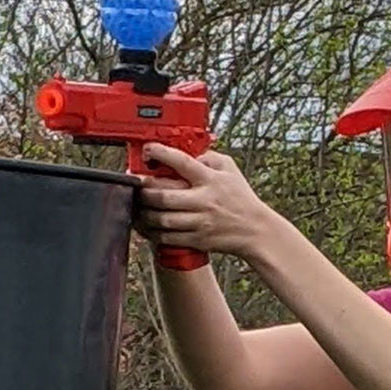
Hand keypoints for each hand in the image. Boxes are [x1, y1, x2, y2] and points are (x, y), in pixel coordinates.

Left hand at [135, 144, 278, 261]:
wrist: (254, 230)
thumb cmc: (241, 198)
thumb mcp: (230, 169)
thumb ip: (208, 157)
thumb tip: (185, 154)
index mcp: (211, 180)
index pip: (183, 163)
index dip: (161, 154)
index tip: (148, 150)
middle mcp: (204, 201)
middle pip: (164, 196)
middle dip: (144, 190)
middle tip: (136, 185)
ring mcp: (199, 222)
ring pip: (162, 219)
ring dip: (144, 213)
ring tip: (137, 206)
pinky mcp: (196, 239)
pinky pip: (167, 237)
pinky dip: (151, 232)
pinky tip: (145, 225)